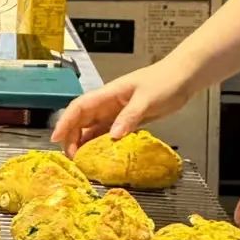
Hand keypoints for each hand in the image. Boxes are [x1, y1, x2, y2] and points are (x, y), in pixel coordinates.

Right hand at [52, 58, 194, 155]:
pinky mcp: (126, 121)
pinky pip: (106, 133)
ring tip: (81, 161)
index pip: (79, 107)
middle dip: (71, 137)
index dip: (65, 121)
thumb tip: (112, 136)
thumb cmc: (165, 82)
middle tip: (71, 158)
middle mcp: (107, 104)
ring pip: (91, 128)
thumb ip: (129, 117)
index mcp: (108, 94)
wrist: (183, 78)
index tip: (56, 138)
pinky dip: (99, 145)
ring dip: (83, 142)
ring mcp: (116, 113)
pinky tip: (98, 157)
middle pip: (80, 119)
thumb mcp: (147, 99)